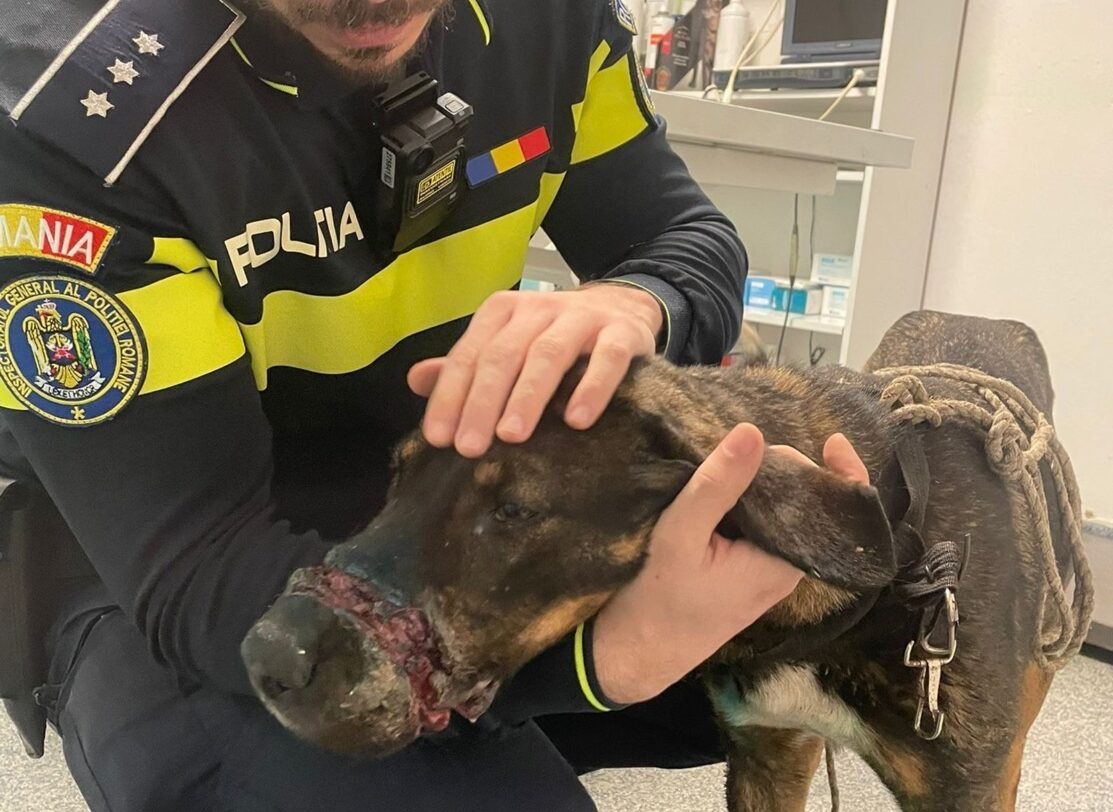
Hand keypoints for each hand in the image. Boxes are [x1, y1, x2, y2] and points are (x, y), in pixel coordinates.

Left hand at [408, 285, 662, 457]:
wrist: (624, 309)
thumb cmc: (555, 338)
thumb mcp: (508, 346)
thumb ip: (466, 366)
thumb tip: (415, 381)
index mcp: (503, 312)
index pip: (469, 355)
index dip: (451, 397)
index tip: (439, 438)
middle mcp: (539, 309)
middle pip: (504, 355)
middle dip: (483, 402)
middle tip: (470, 447)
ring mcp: (582, 318)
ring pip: (549, 355)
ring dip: (527, 396)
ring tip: (512, 436)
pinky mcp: (622, 333)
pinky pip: (607, 359)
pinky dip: (591, 388)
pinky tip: (576, 420)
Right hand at [592, 427, 868, 704]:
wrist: (639, 652)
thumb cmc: (659, 599)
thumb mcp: (681, 535)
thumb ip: (717, 485)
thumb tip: (752, 432)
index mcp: (785, 562)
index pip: (834, 509)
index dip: (841, 472)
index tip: (832, 438)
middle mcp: (788, 567)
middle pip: (808, 503)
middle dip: (784, 468)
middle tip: (735, 453)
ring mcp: (770, 571)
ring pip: (785, 513)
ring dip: (765, 483)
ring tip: (726, 463)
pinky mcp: (750, 571)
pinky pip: (765, 525)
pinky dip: (752, 500)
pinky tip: (724, 488)